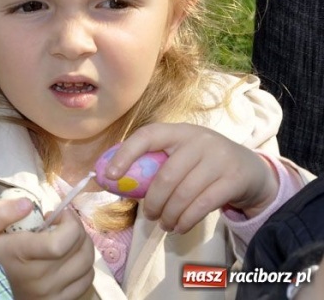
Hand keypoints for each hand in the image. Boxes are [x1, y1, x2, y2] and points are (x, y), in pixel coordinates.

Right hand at [0, 198, 94, 298]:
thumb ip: (0, 212)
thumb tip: (28, 204)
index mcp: (20, 256)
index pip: (59, 243)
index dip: (69, 224)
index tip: (59, 214)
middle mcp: (39, 279)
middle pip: (79, 250)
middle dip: (77, 229)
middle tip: (63, 223)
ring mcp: (52, 293)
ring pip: (87, 264)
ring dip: (82, 245)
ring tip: (67, 238)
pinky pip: (87, 280)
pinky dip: (83, 264)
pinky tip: (68, 257)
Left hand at [103, 123, 277, 232]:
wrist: (250, 169)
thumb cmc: (203, 163)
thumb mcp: (182, 154)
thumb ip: (154, 163)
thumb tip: (113, 181)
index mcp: (178, 131)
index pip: (147, 136)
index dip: (126, 154)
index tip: (109, 175)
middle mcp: (199, 140)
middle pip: (166, 176)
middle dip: (153, 202)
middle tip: (149, 216)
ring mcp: (219, 158)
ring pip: (184, 194)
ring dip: (169, 215)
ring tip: (164, 225)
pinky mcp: (234, 179)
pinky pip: (203, 205)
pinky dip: (187, 220)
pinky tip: (179, 227)